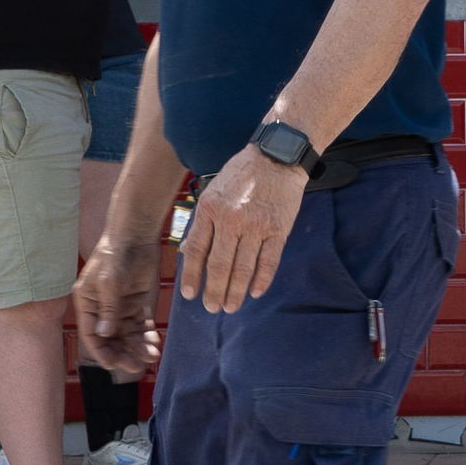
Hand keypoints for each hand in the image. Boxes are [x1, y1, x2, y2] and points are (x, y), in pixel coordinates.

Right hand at [76, 235, 161, 370]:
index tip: (113, 364)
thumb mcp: (108, 282)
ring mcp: (121, 309)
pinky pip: (142, 327)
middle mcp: (102, 310)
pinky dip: (147, 337)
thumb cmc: (115, 255)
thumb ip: (108, 309)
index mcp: (87, 304)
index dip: (102, 352)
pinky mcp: (138, 305)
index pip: (91, 335)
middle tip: (137, 365)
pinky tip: (154, 344)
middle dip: (123, 354)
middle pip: (111, 340)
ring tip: (151, 355)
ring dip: (138, 348)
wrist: (136, 237)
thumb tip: (104, 334)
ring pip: (128, 336)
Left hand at [177, 145, 309, 314]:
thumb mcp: (213, 192)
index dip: (192, 275)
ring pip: (243, 268)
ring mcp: (256, 226)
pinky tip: (255, 292)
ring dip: (236, 292)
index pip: (197, 250)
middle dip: (214, 291)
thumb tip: (187, 252)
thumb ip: (201, 221)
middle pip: (219, 264)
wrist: (277, 156)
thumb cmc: (242, 174)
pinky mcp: (278, 229)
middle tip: (212, 308)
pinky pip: (269, 261)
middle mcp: (231, 219)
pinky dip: (262, 279)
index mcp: (210, 209)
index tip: (190, 295)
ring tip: (231, 307)